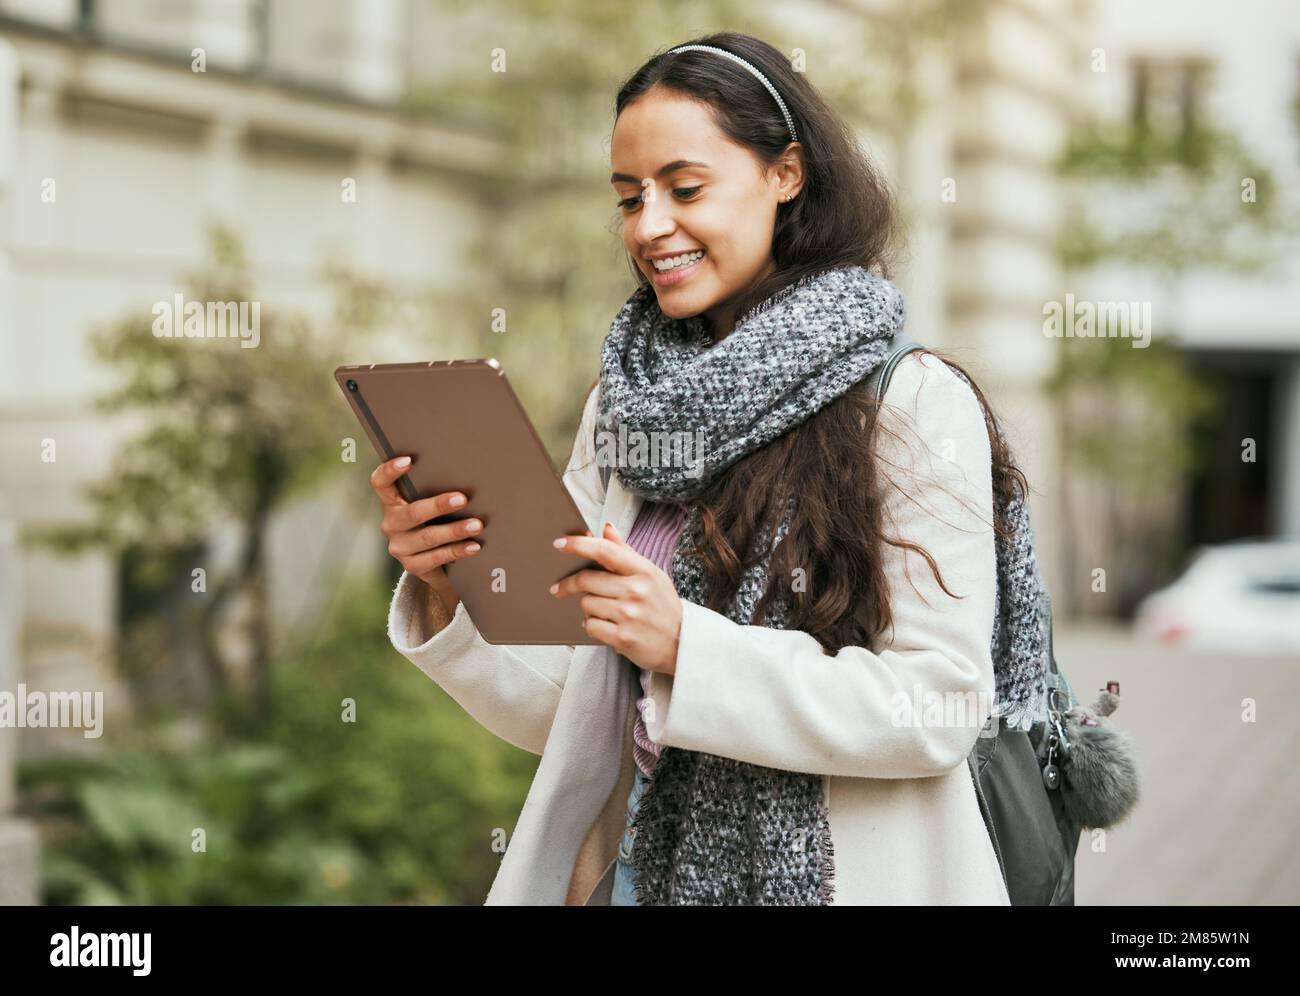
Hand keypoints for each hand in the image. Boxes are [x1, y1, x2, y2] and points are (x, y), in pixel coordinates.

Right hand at [371, 455, 481, 614]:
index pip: (380, 483)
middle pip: (413, 513)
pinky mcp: (412, 566)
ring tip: (476, 525)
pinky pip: (437, 558)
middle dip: (439, 505)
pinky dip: (458, 550)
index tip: (408, 460)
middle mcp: (391, 524)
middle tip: (462, 499)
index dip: (389, 471)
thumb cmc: (433, 521)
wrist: (431, 561)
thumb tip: (468, 475)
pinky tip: (474, 546)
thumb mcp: (428, 506)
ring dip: (454, 530)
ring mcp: (400, 547)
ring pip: (428, 537)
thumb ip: (435, 490)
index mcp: (391, 503)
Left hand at [550, 522, 682, 674]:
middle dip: (570, 583)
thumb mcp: (652, 575)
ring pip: (586, 604)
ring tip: (602, 611)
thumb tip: (606, 528)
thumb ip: (626, 552)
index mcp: (644, 571)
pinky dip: (591, 626)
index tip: (559, 544)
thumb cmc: (663, 606)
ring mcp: (629, 616)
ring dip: (587, 607)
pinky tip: (604, 625)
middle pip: (587, 580)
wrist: (682, 644)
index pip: (605, 551)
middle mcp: (636, 591)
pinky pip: (590, 626)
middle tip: (561, 587)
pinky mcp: (622, 638)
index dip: (579, 545)